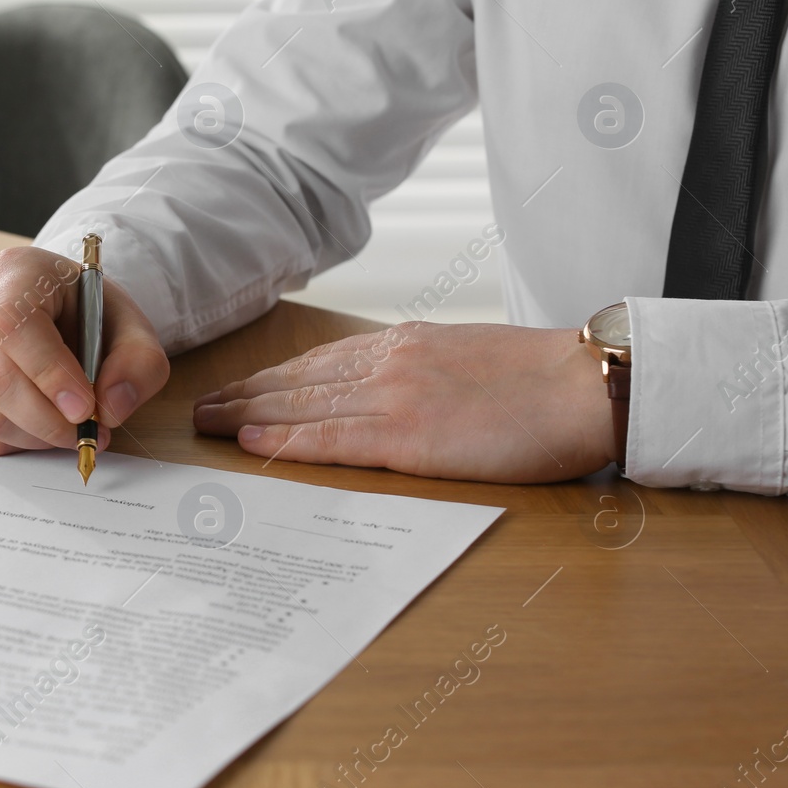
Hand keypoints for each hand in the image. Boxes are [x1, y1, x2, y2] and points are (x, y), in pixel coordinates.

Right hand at [0, 246, 170, 455]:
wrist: (57, 311)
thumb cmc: (89, 316)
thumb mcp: (132, 326)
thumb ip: (139, 363)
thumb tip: (111, 407)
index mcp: (15, 272)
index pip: (15, 325)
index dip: (49, 374)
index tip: (85, 409)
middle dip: (49, 421)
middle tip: (90, 433)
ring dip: (36, 436)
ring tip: (69, 427)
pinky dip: (14, 441)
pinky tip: (39, 425)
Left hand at [192, 322, 617, 482]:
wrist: (585, 384)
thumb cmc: (542, 379)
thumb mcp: (470, 355)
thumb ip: (425, 368)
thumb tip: (400, 388)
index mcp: (404, 343)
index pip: (320, 361)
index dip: (272, 377)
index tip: (240, 389)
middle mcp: (387, 363)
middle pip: (297, 380)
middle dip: (244, 395)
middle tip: (202, 409)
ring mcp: (393, 397)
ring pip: (301, 406)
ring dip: (247, 417)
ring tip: (208, 426)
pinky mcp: (406, 436)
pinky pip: (330, 439)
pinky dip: (285, 441)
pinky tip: (252, 444)